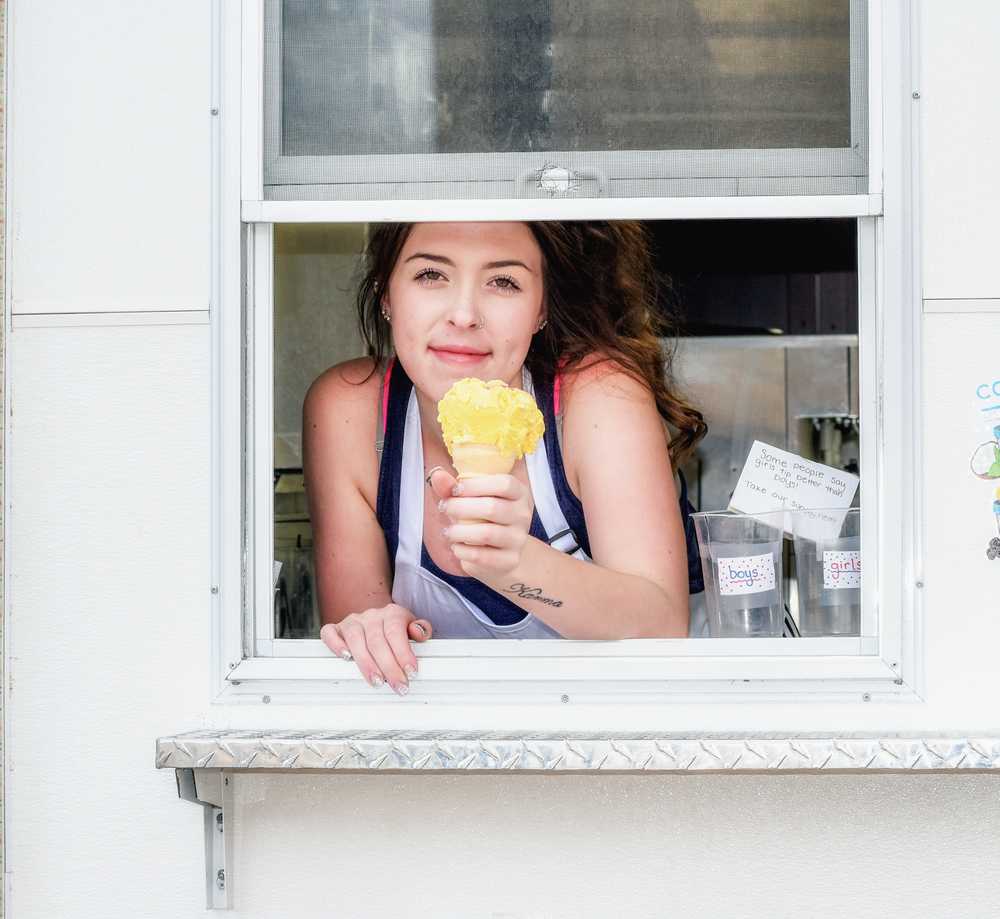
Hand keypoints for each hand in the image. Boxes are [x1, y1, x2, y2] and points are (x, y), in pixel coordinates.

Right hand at [320, 605, 432, 694]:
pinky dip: (335, 644)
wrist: (380, 620)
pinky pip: (330, 633)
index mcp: (392, 613)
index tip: (411, 673)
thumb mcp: (413, 628)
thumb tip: (419, 631)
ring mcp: (353, 621)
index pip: (396, 632)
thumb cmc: (397, 630)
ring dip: (366, 663)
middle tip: (398, 685)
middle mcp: (371, 615)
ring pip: (356, 640)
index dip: (403, 654)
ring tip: (376, 681)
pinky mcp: (338, 628)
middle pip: (377, 641)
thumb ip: (421, 630)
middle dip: (389, 667)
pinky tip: (345, 657)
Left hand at [429, 468, 532, 582]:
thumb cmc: (481, 520)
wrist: (498, 555)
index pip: (505, 484)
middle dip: (460, 507)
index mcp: (518, 494)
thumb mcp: (468, 501)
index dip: (477, 485)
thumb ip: (452, 487)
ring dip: (459, 532)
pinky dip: (462, 550)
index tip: (455, 490)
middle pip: (492, 508)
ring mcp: (518, 539)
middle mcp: (523, 515)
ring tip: (448, 532)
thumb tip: (437, 474)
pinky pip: (481, 555)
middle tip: (444, 508)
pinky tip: (456, 547)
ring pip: (486, 534)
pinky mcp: (509, 560)